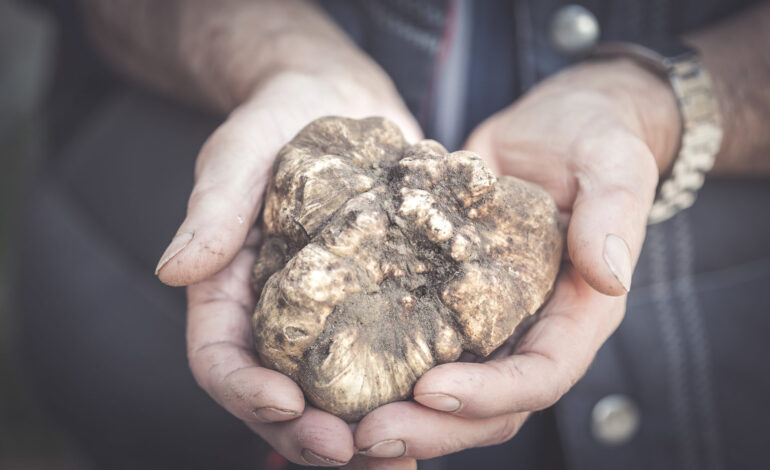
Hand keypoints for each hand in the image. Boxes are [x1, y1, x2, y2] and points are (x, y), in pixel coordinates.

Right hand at [156, 66, 420, 466]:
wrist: (336, 103)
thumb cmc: (278, 122)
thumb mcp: (238, 154)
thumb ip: (210, 211)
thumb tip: (174, 271)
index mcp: (229, 292)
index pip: (220, 359)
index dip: (245, 391)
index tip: (287, 404)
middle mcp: (276, 320)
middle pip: (279, 400)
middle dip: (309, 435)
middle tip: (353, 452)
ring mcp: (328, 321)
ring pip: (335, 400)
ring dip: (362, 438)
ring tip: (402, 460)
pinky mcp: (378, 309)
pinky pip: (387, 368)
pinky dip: (407, 401)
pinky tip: (441, 419)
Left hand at [350, 58, 681, 465]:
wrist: (555, 128)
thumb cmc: (593, 139)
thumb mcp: (613, 164)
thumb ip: (614, 213)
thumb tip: (611, 275)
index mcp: (579, 313)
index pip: (542, 375)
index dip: (491, 394)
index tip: (431, 389)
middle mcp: (534, 331)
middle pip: (491, 407)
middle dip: (433, 427)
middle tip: (367, 434)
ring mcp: (491, 324)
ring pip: (452, 394)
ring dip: (403, 416)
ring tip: (344, 425)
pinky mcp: (452, 304)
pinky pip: (420, 349)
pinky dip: (384, 373)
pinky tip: (338, 378)